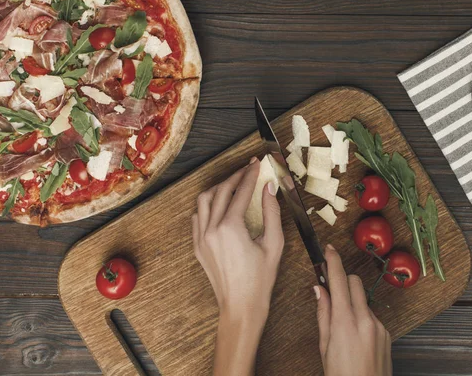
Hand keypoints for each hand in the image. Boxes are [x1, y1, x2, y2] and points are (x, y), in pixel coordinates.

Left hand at [192, 157, 283, 375]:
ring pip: (204, 201)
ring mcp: (201, 238)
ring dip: (219, 188)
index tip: (258, 165)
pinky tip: (219, 205)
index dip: (250, 175)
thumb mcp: (274, 243)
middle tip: (248, 170)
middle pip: (221, 191)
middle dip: (235, 177)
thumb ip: (271, 212)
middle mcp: (212, 229)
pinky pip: (197, 217)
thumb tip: (270, 188)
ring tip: (234, 185)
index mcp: (231, 227)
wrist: (241, 306)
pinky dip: (207, 205)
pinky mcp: (197, 246)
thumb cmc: (260, 278)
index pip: (241, 191)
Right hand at [315, 245, 391, 375]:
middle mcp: (365, 320)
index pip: (339, 280)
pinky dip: (362, 318)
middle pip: (355, 282)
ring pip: (363, 300)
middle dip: (343, 281)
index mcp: (345, 322)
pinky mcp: (387, 334)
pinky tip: (355, 337)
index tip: (329, 249)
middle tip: (331, 290)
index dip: (333, 261)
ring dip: (352, 302)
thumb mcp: (324, 345)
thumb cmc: (341, 375)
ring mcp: (378, 326)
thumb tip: (319, 290)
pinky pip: (372, 316)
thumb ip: (323, 314)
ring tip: (342, 326)